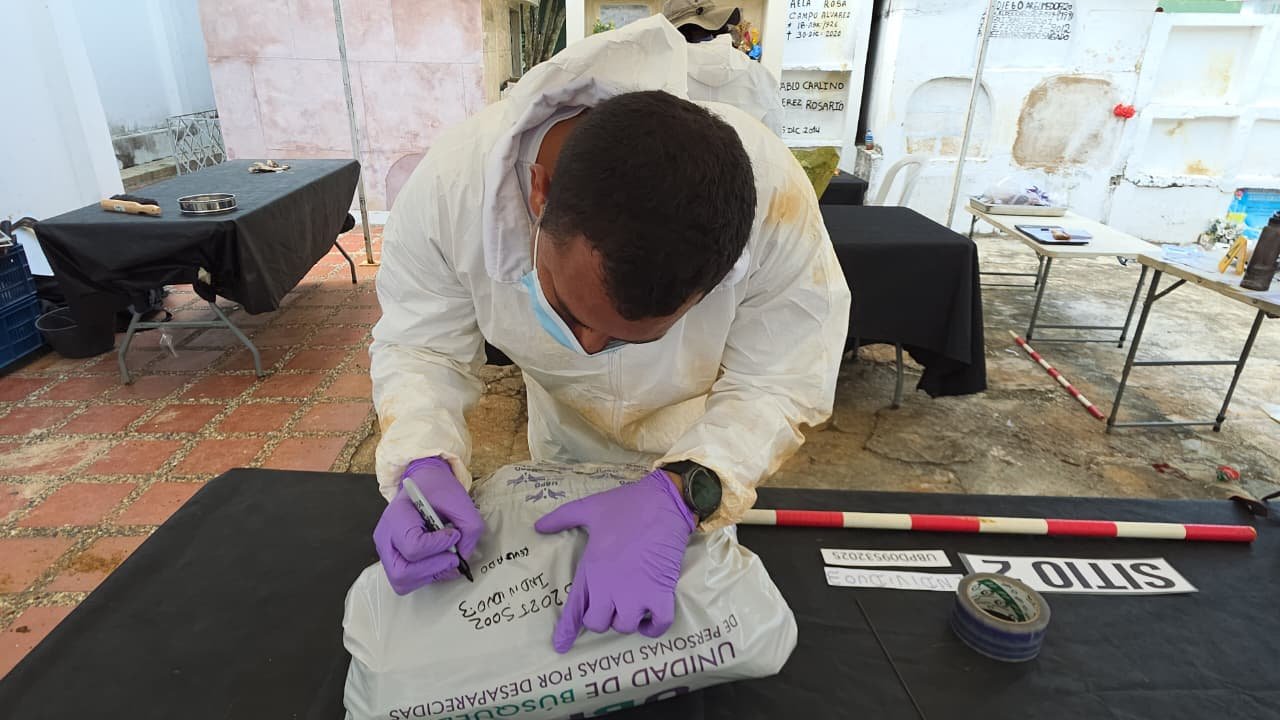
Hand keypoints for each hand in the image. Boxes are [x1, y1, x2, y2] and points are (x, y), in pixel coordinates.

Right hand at [374, 457, 483, 594]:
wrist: (425, 484)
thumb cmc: (438, 490)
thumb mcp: (460, 500)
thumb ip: (470, 528)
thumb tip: (463, 556)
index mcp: (396, 515)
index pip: (413, 547)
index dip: (438, 546)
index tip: (454, 534)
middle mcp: (384, 536)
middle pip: (401, 572)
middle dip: (433, 569)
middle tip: (453, 556)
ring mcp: (385, 550)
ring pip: (402, 581)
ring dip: (430, 575)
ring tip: (446, 558)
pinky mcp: (392, 559)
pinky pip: (406, 581)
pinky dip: (425, 576)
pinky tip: (437, 561)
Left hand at [535, 469, 694, 652]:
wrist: (663, 503)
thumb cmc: (625, 505)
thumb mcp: (588, 508)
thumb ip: (561, 519)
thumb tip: (538, 527)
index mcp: (591, 569)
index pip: (574, 609)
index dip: (566, 630)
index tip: (560, 646)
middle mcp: (610, 587)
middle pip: (598, 623)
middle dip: (601, 619)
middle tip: (609, 606)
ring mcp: (637, 592)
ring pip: (624, 626)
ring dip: (625, 620)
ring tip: (630, 607)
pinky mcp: (661, 593)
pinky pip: (657, 624)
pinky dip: (653, 628)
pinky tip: (649, 620)